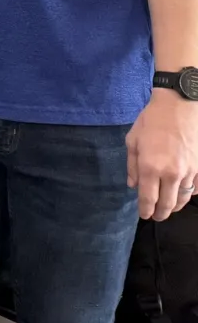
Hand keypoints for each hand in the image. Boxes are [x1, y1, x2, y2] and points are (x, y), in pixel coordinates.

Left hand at [127, 90, 197, 219]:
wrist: (179, 106)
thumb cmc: (152, 121)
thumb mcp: (133, 141)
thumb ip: (132, 166)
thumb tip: (133, 185)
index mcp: (151, 168)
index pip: (148, 199)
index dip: (145, 210)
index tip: (144, 216)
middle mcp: (171, 174)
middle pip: (168, 204)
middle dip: (161, 214)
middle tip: (156, 216)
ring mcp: (189, 172)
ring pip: (183, 198)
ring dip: (176, 206)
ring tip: (169, 209)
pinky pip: (196, 188)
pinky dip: (189, 194)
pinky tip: (184, 194)